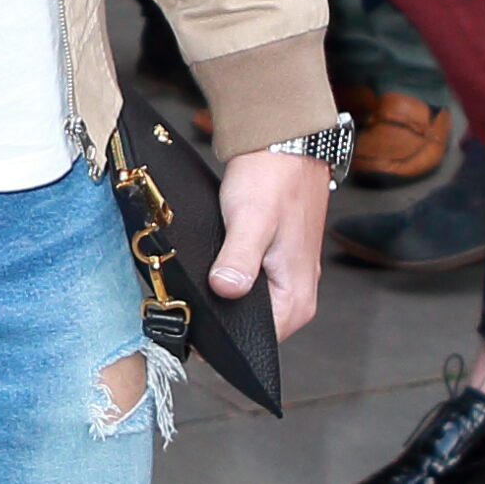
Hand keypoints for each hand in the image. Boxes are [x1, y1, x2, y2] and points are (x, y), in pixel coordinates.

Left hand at [209, 147, 327, 339]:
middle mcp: (296, 292)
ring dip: (223, 293)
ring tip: (196, 281)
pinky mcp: (274, 259)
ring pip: (248, 301)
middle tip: (188, 300)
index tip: (193, 325)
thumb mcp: (251, 219)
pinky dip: (228, 274)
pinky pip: (247, 281)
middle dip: (221, 316)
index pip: (259, 341)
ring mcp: (285, 276)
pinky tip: (210, 263)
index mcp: (297, 297)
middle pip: (252, 324)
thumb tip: (225, 290)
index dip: (224, 337)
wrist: (284, 142)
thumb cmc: (273, 178)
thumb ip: (239, 259)